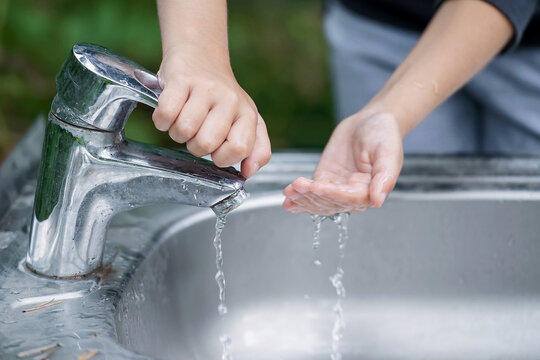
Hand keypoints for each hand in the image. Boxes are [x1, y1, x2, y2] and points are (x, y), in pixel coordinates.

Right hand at [152, 45, 270, 177]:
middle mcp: (230, 99)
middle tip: (197, 132)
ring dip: (177, 133)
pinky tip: (170, 112)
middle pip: (206, 143)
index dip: (222, 157)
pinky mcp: (180, 79)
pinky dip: (162, 121)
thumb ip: (257, 149)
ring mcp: (205, 88)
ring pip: (184, 131)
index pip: (239, 149)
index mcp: (248, 114)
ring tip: (183, 120)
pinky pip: (165, 114)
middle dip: (195, 146)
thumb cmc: (222, 98)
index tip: (216, 149)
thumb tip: (248, 172)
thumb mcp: (246, 121)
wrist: (201, 55)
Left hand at [283, 111, 402, 214]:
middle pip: (330, 202)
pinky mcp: (325, 181)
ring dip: (303, 199)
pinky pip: (312, 193)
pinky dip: (299, 197)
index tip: (317, 187)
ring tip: (289, 191)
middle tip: (297, 186)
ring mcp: (337, 190)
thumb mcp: (388, 152)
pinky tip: (288, 199)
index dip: (332, 194)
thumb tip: (378, 200)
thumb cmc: (384, 135)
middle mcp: (353, 195)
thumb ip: (385, 178)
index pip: (348, 198)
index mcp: (370, 191)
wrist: (370, 121)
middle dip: (312, 196)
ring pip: (318, 201)